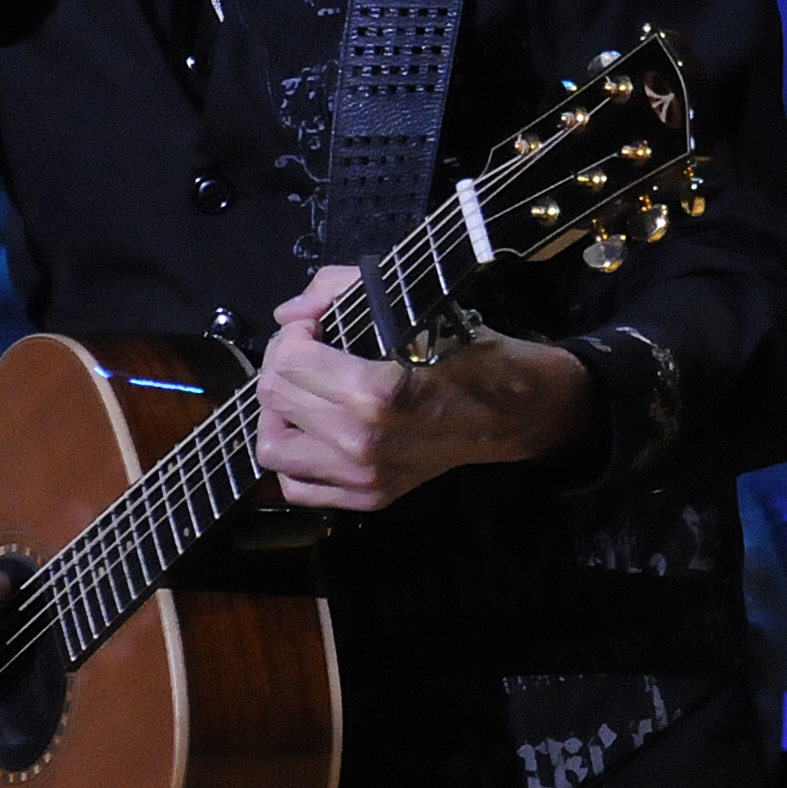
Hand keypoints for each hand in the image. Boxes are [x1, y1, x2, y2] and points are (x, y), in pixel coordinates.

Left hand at [249, 267, 597, 513]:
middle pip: (274, 397)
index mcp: (373, 392)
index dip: (295, 332)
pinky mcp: (369, 497)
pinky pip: (296, 486)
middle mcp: (361, 441)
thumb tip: (290, 315)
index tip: (318, 326)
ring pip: (272, 446)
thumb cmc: (468, 350)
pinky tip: (316, 431)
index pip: (288, 360)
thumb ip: (336, 290)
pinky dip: (295, 457)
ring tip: (305, 394)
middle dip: (284, 362)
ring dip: (280, 414)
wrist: (514, 410)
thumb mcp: (412, 301)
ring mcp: (364, 476)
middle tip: (310, 350)